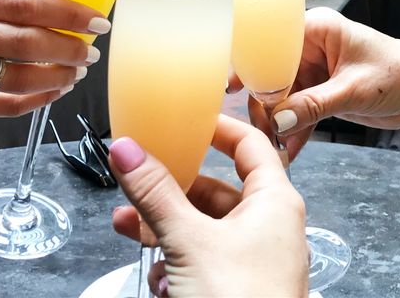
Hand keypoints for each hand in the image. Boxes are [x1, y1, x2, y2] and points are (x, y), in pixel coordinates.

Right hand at [110, 114, 307, 297]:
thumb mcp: (189, 243)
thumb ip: (155, 194)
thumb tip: (125, 148)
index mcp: (274, 202)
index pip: (250, 145)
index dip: (219, 128)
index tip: (185, 119)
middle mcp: (269, 227)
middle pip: (216, 190)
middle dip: (173, 189)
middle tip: (139, 181)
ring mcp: (254, 262)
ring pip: (204, 229)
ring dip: (166, 229)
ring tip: (128, 229)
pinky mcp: (237, 290)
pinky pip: (203, 261)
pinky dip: (177, 262)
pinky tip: (158, 278)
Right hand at [250, 7, 399, 161]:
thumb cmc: (398, 73)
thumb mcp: (353, 90)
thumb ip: (314, 105)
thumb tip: (277, 121)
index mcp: (315, 28)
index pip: (271, 43)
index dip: (250, 64)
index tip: (230, 86)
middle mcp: (309, 46)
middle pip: (271, 74)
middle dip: (266, 104)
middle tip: (266, 132)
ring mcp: (313, 70)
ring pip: (280, 96)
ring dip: (278, 122)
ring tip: (277, 148)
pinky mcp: (319, 91)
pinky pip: (297, 110)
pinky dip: (294, 129)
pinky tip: (290, 152)